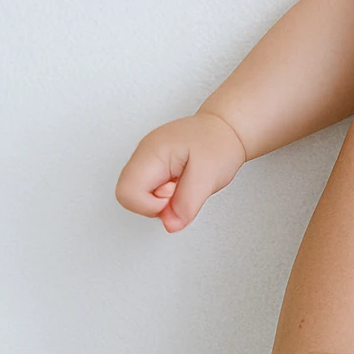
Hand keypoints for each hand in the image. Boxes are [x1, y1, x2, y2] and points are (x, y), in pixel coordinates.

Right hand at [114, 111, 247, 232]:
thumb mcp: (209, 176)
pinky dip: (165, 193)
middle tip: (180, 189)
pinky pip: (149, 190)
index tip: (175, 197)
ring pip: (137, 195)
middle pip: (127, 196)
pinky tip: (180, 181)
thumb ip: (188, 204)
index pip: (126, 194)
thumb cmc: (219, 142)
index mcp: (151, 152)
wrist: (227, 128)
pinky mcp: (153, 165)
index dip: (152, 206)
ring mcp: (146, 158)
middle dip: (155, 203)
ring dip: (161, 198)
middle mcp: (143, 153)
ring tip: (182, 182)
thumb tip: (170, 224)